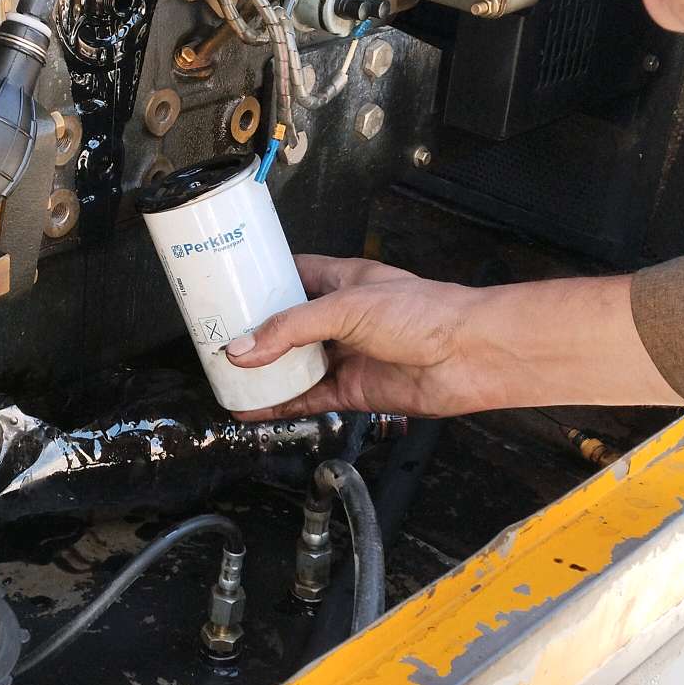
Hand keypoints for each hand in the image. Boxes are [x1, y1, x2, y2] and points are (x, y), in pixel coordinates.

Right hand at [223, 256, 683, 422]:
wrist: (470, 355)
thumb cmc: (428, 312)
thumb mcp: (348, 307)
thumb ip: (291, 329)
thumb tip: (242, 347)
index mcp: (341, 281)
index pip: (290, 276)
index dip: (257, 283)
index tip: (223, 290)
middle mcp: (341, 317)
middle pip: (285, 326)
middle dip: (252, 336)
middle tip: (213, 341)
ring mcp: (347, 354)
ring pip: (293, 366)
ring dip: (262, 375)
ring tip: (224, 378)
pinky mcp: (354, 390)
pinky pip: (308, 399)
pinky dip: (280, 405)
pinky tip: (254, 409)